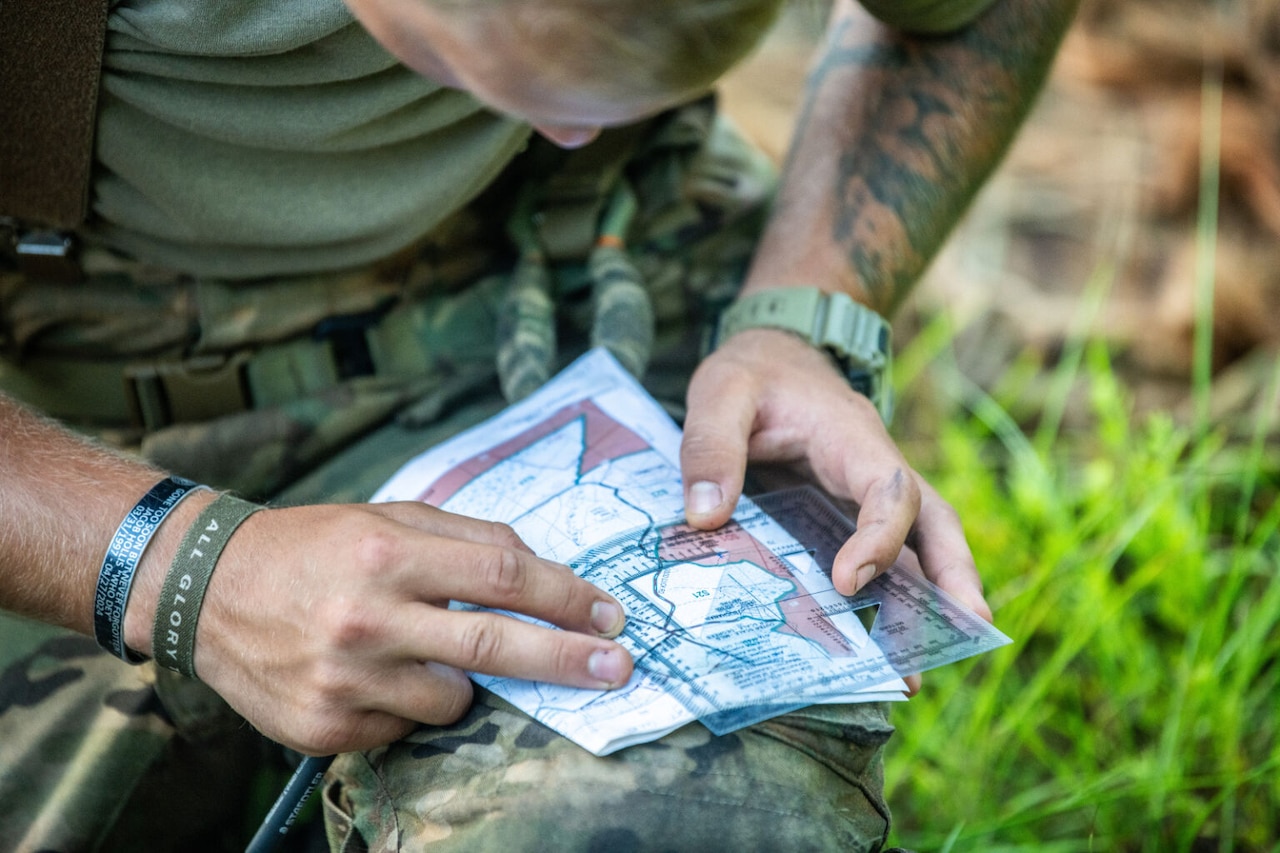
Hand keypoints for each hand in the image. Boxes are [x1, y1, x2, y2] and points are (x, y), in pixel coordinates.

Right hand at [180, 501, 631, 754]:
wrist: (205, 589)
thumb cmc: (314, 545)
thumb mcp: (389, 515)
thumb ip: (469, 537)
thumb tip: (543, 570)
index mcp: (386, 551)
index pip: (502, 575)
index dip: (566, 596)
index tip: (608, 615)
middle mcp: (366, 617)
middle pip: (493, 644)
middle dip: (567, 659)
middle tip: (617, 668)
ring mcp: (344, 679)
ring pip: (453, 700)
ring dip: (463, 681)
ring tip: (419, 650)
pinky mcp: (324, 727)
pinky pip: (405, 728)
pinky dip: (409, 704)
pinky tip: (372, 674)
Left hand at [680, 329, 990, 622]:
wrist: (769, 356)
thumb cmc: (751, 373)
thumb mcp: (720, 393)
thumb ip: (710, 447)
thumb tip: (704, 518)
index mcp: (852, 436)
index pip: (891, 488)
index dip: (881, 536)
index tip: (850, 582)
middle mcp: (874, 470)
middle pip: (936, 524)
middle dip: (954, 579)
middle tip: (968, 635)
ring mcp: (866, 497)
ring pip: (917, 550)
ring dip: (927, 606)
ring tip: (915, 674)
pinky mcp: (847, 518)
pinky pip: (880, 562)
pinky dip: (886, 605)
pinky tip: (873, 653)